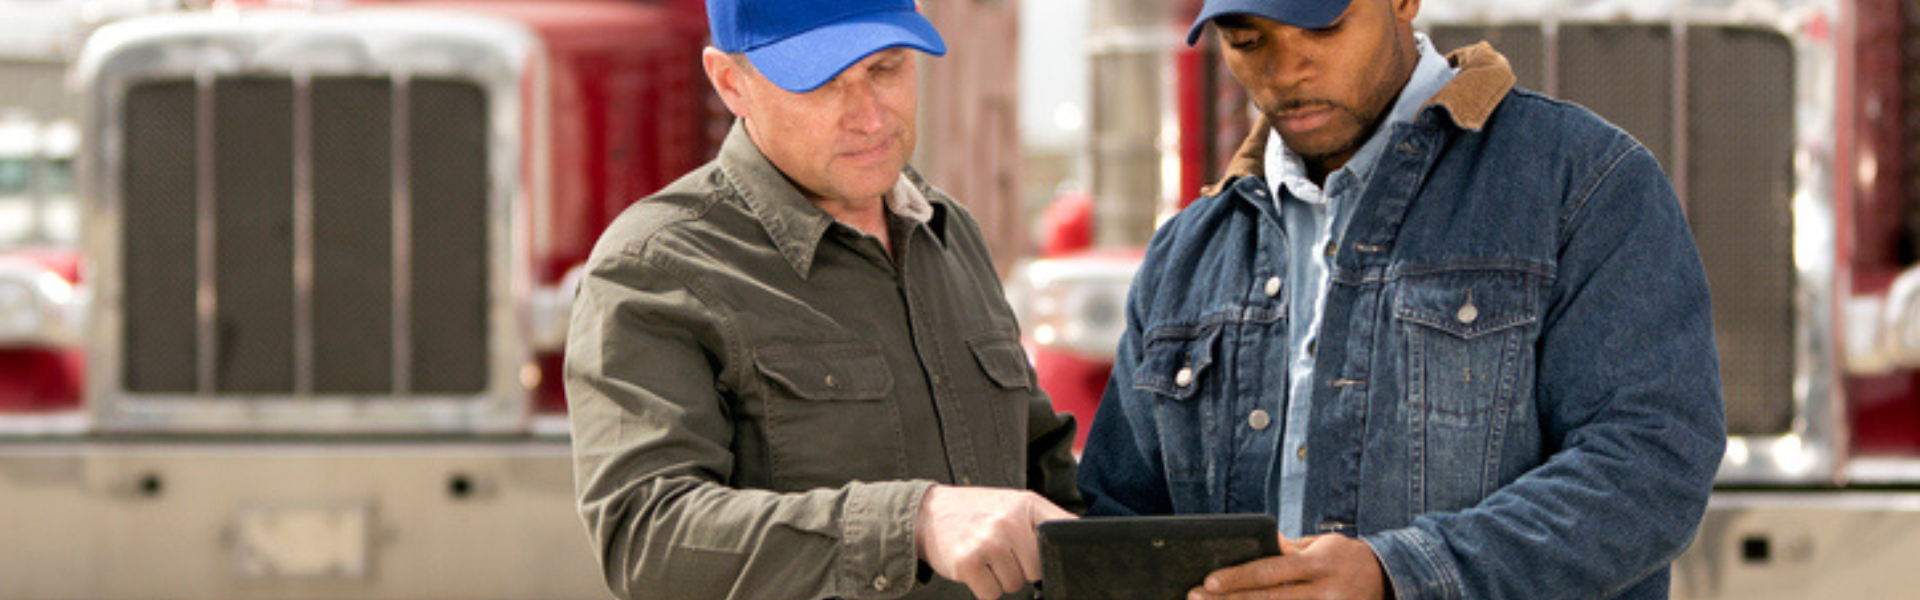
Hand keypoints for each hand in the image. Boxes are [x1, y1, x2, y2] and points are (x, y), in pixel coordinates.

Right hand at [914, 485, 1076, 598]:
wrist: (928, 513)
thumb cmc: (977, 512)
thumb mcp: (1015, 505)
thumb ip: (1047, 520)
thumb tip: (1081, 535)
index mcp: (1027, 504)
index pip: (1062, 534)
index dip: (1059, 553)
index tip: (1057, 559)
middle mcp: (1009, 521)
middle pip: (1037, 570)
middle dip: (1021, 567)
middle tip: (1001, 550)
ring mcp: (988, 541)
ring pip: (1014, 584)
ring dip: (1000, 578)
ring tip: (985, 556)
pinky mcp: (968, 562)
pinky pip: (991, 594)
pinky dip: (983, 588)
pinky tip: (974, 567)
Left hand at [1188, 534, 1388, 599]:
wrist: (1389, 579)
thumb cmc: (1345, 558)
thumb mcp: (1320, 545)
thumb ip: (1288, 549)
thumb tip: (1260, 542)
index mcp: (1318, 563)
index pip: (1269, 571)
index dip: (1237, 577)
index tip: (1208, 582)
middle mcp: (1323, 591)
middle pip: (1268, 599)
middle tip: (1195, 598)